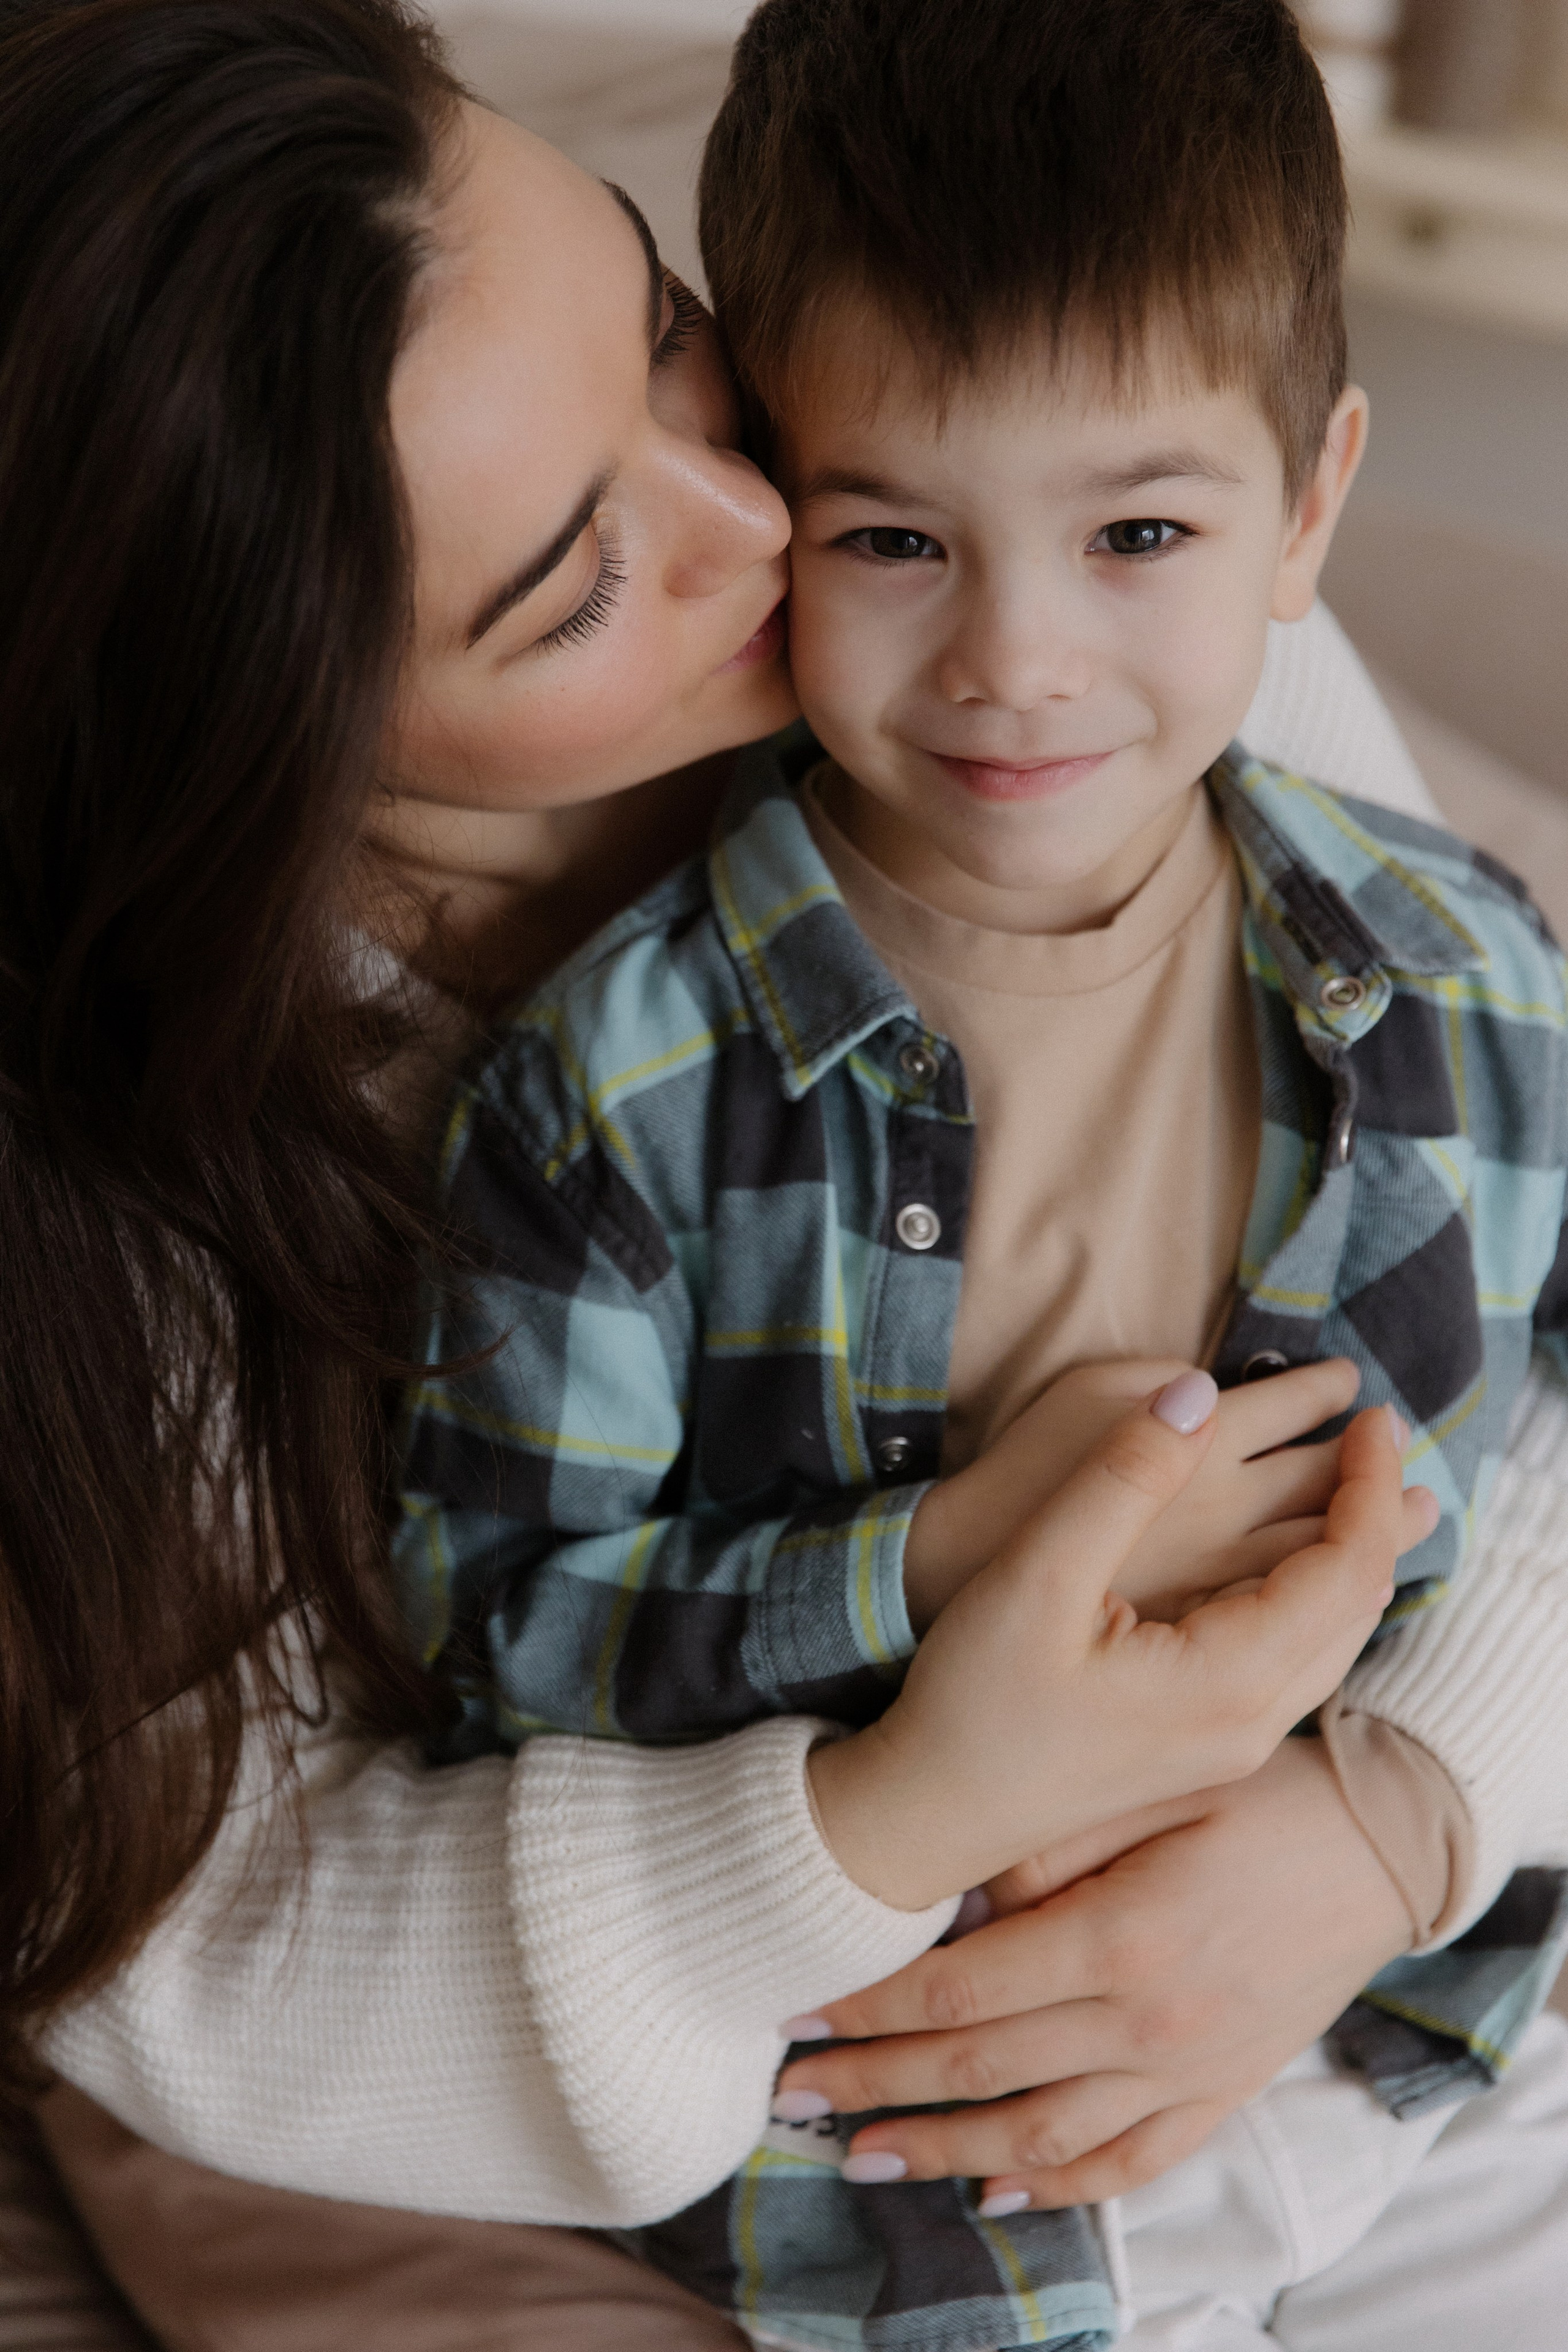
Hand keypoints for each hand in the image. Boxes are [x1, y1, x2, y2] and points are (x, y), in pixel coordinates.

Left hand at [781, 1737, 1413, 2207]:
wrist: (1381, 1839)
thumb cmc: (1259, 1790)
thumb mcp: (1150, 1785)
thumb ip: (1046, 1847)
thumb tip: (959, 1898)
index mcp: (1121, 1937)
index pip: (959, 1994)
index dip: (868, 2009)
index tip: (795, 2013)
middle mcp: (1148, 2023)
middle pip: (979, 2072)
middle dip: (874, 2085)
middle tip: (790, 2098)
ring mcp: (1189, 2069)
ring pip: (1040, 2135)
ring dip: (941, 2149)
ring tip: (860, 2157)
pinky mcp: (1224, 2090)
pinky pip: (1130, 2161)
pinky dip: (1059, 2184)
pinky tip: (998, 2186)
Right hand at [809, 1389, 1434, 1911]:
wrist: (931, 1814)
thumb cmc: (974, 1701)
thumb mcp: (1037, 1574)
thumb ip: (1121, 1479)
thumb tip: (1197, 1392)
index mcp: (1227, 1681)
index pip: (1346, 1566)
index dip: (1370, 1481)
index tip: (1371, 1414)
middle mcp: (1252, 1723)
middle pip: (1359, 1605)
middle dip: (1380, 1512)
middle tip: (1378, 1432)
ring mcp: (1234, 1745)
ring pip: (1336, 1639)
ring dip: (1355, 1555)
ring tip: (1362, 1488)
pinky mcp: (1208, 1748)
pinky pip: (1301, 1661)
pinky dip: (1319, 1595)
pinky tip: (1297, 1563)